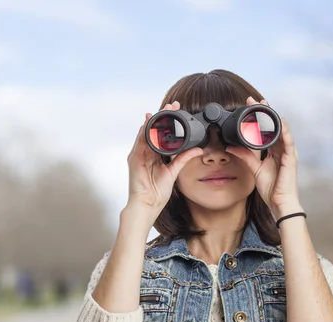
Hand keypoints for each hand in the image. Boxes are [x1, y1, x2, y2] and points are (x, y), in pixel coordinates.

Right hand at [126, 101, 203, 219]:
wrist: (147, 205)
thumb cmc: (156, 193)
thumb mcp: (173, 172)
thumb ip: (183, 159)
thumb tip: (198, 149)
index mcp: (155, 156)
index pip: (162, 135)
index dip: (169, 123)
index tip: (179, 111)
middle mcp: (146, 153)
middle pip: (154, 130)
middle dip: (163, 116)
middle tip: (173, 104)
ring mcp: (139, 155)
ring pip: (147, 132)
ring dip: (155, 120)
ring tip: (163, 109)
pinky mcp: (134, 159)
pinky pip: (139, 141)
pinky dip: (144, 131)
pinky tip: (149, 122)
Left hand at [224, 97, 301, 217]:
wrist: (279, 201)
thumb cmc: (271, 187)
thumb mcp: (254, 168)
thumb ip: (244, 156)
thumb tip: (230, 147)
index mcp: (274, 150)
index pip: (266, 129)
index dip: (259, 117)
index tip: (249, 106)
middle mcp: (281, 149)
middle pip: (274, 126)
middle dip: (265, 112)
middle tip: (255, 100)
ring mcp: (288, 152)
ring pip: (281, 130)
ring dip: (273, 117)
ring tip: (265, 105)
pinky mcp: (290, 158)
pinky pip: (288, 141)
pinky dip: (284, 131)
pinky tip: (280, 122)